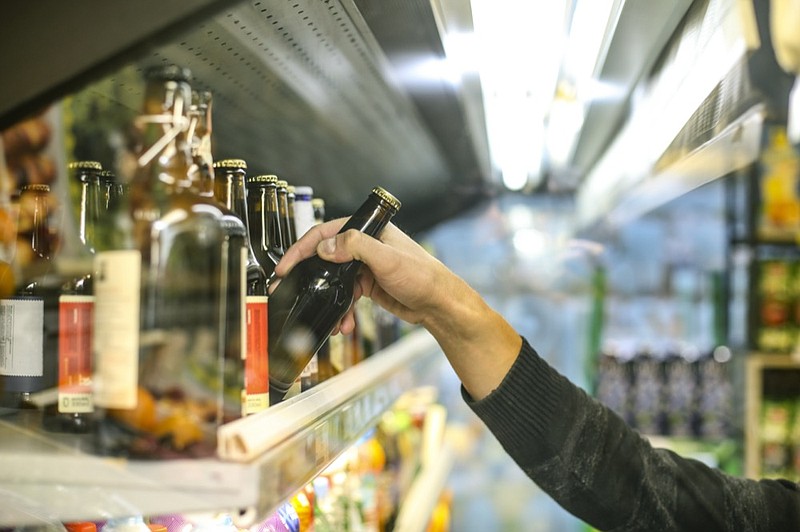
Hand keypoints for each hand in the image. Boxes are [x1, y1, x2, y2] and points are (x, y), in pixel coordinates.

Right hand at [274, 218, 521, 399]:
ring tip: (330, 317)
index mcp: (369, 231)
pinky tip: (344, 323)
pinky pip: (345, 296)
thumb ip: (356, 247)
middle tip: (292, 290)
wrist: (440, 305)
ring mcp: (365, 266)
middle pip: (326, 257)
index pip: (326, 233)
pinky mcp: (368, 285)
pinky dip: (342, 310)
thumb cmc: (424, 277)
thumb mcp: (388, 259)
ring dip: (328, 299)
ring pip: (334, 281)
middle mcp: (365, 246)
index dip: (302, 249)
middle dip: (310, 277)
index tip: (286, 266)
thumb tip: (326, 247)